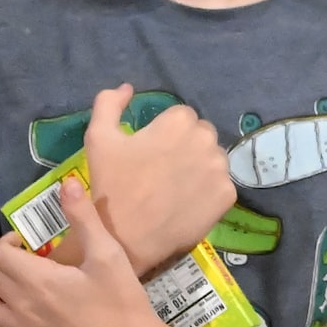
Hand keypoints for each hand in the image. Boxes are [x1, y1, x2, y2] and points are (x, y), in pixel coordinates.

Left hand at [0, 176, 178, 326]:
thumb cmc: (123, 303)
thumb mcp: (109, 255)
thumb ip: (84, 219)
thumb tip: (66, 183)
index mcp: (37, 280)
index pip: (1, 254)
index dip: (9, 243)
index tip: (27, 243)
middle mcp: (19, 307)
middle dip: (5, 266)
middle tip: (28, 264)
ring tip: (11, 289)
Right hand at [84, 85, 234, 277]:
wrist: (125, 239)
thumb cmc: (111, 185)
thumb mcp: (98, 139)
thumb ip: (109, 104)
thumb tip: (128, 88)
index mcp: (180, 122)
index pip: (181, 116)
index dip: (165, 132)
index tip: (150, 151)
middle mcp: (207, 140)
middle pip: (201, 134)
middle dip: (185, 145)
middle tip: (162, 169)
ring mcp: (221, 168)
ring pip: (213, 158)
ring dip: (199, 165)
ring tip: (174, 186)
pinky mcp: (229, 194)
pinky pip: (221, 183)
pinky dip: (207, 189)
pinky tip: (187, 201)